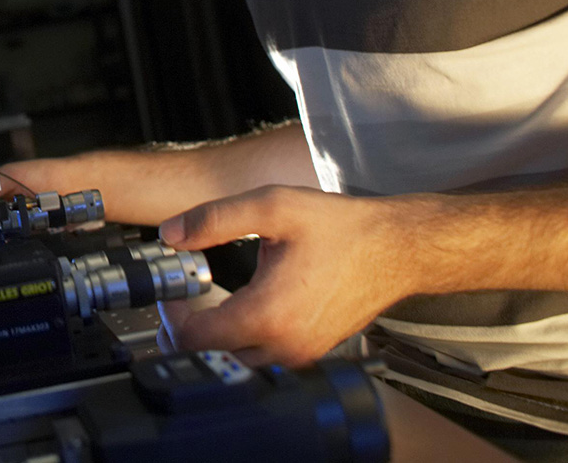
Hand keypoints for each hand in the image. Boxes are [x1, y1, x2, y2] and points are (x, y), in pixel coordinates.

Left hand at [157, 185, 414, 366]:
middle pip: (211, 356)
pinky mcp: (311, 352)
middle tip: (185, 294)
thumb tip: (170, 234)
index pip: (193, 340)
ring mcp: (300, 354)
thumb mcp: (271, 207)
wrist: (397, 249)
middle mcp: (283, 345)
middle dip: (189, 328)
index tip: (174, 290)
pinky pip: (264, 355)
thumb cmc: (342, 229)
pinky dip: (243, 338)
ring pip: (237, 359)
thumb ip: (213, 219)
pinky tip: (243, 305)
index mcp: (267, 315)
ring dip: (216, 335)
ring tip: (210, 298)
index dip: (172, 316)